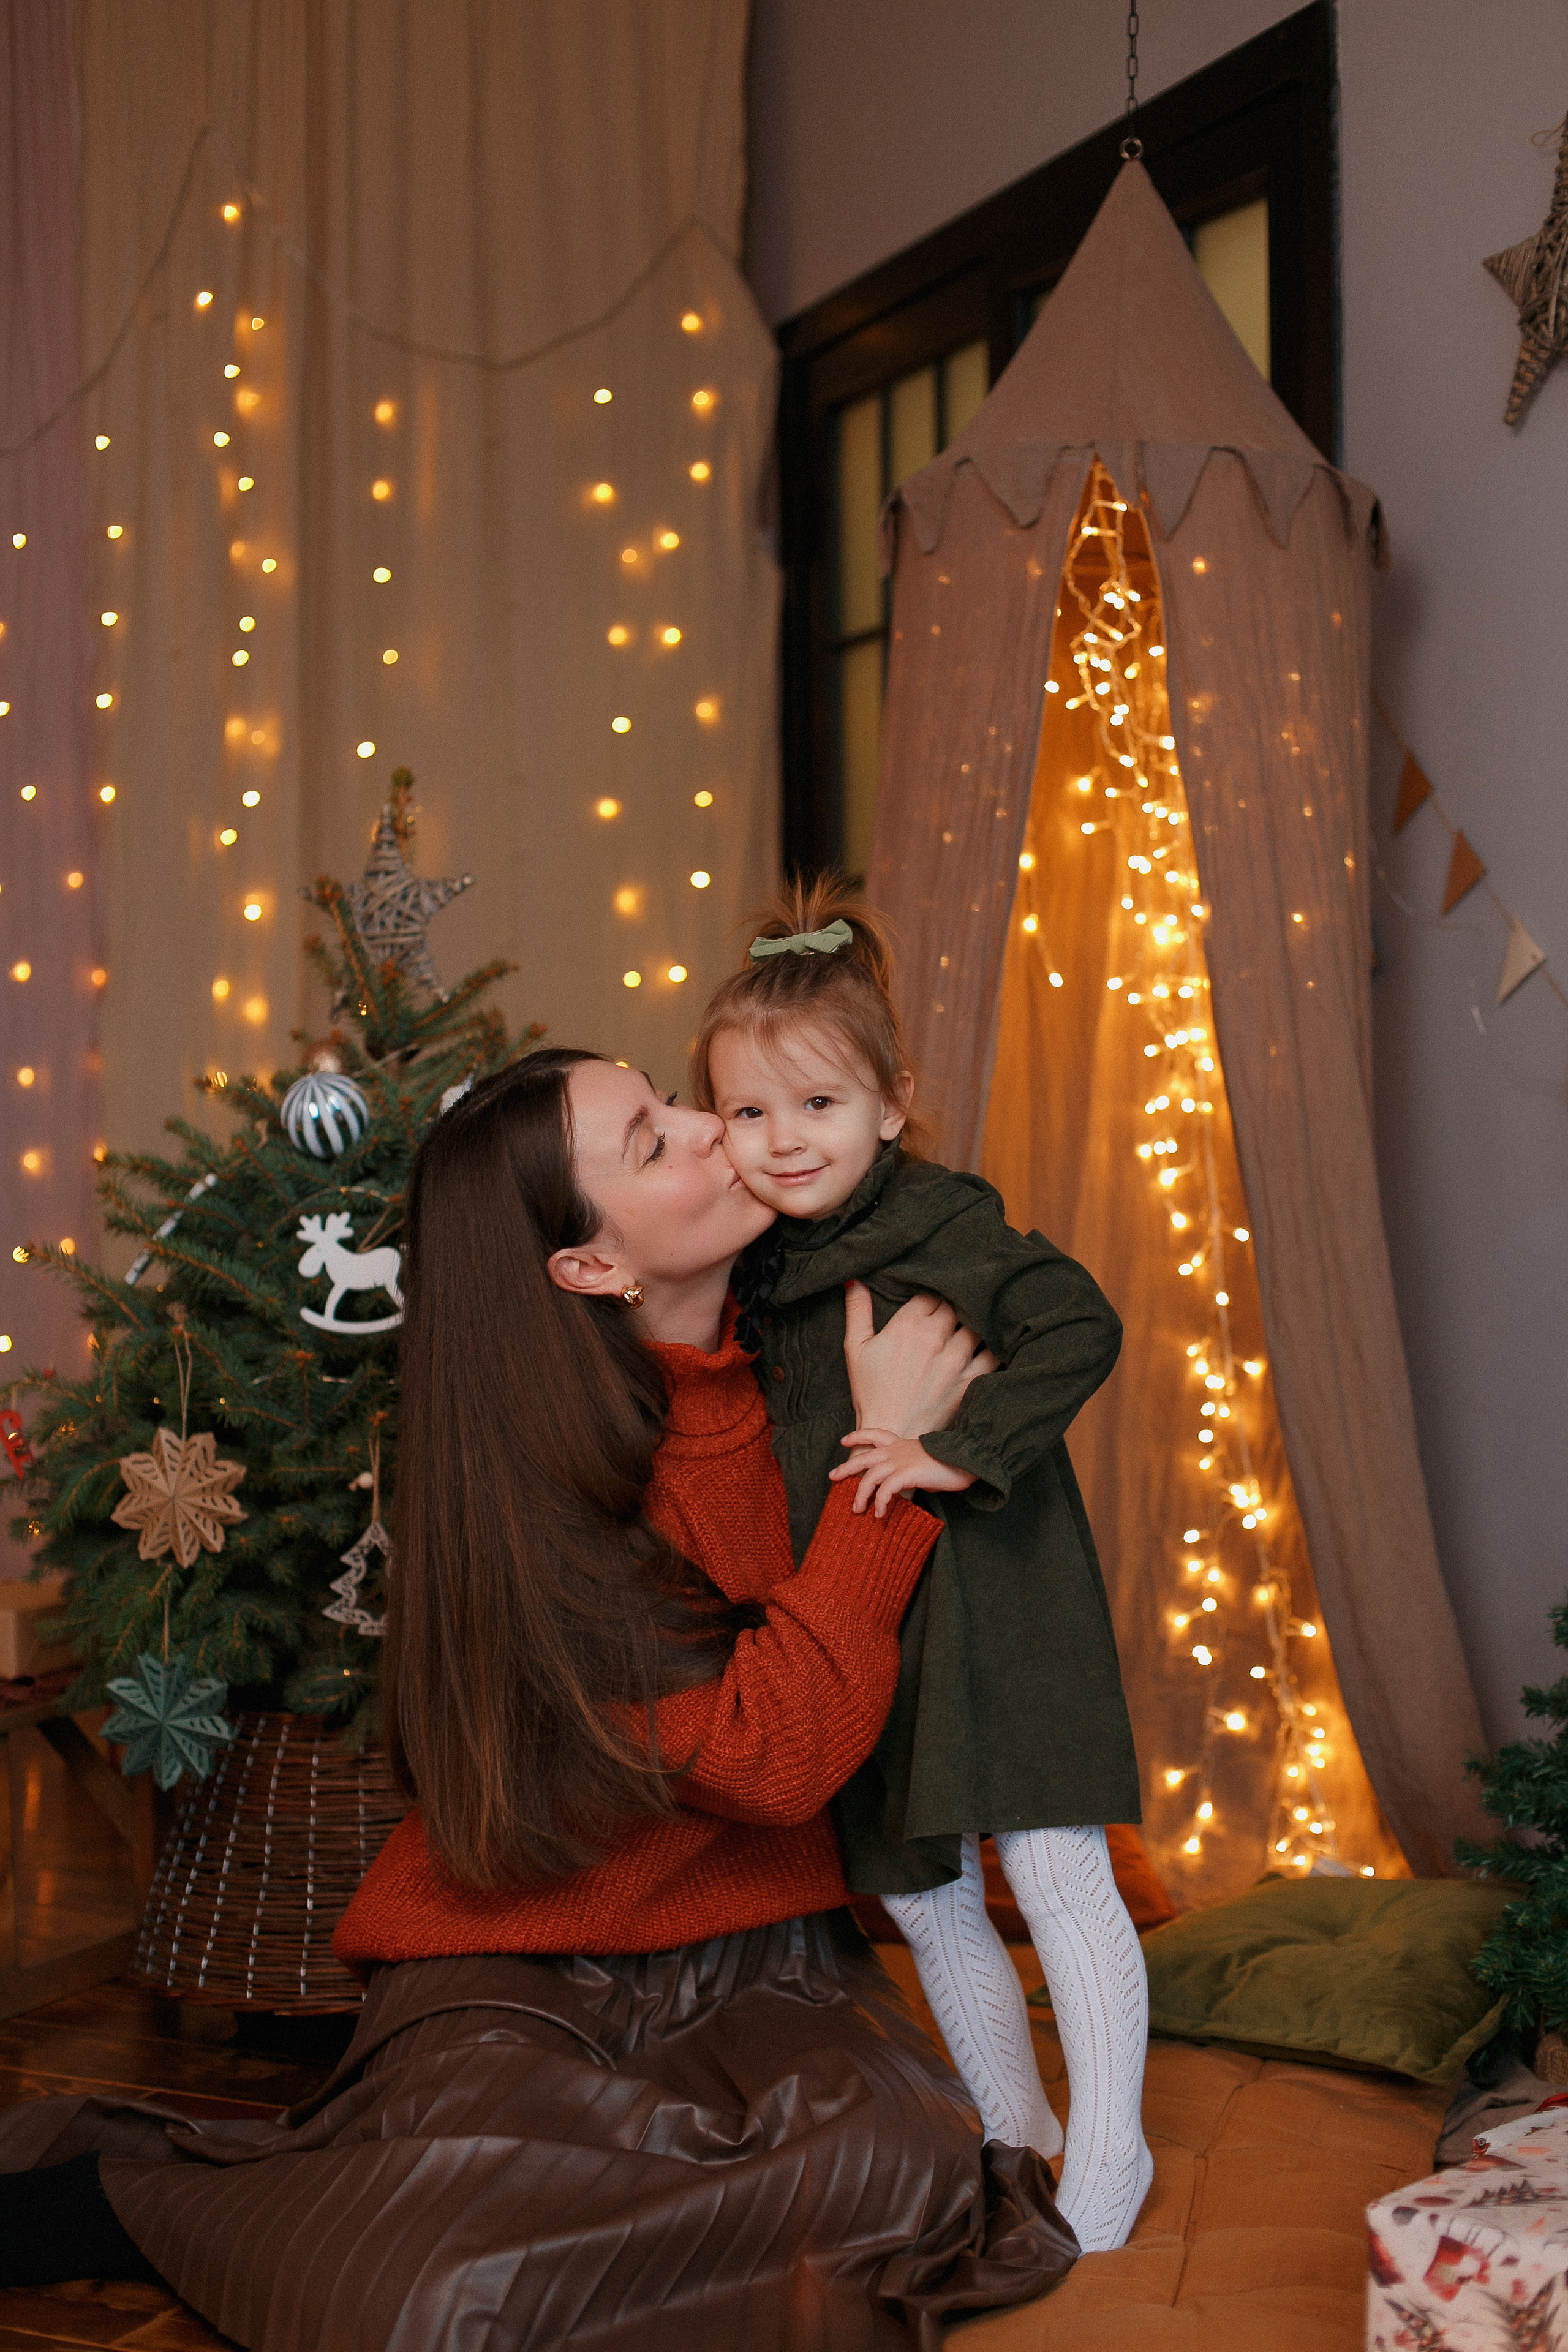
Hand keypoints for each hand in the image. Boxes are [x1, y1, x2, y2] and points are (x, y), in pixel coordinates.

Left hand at [828, 1432, 976, 1517]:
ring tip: (856, 1510)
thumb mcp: (925, 1462)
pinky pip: (885, 1491)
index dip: (858, 1436)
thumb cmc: (950, 1464)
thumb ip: (912, 1469)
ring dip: (860, 1495)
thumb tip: (906, 1483)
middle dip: (846, 1467)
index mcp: (902, 1444)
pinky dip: (879, 1504)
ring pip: (870, 1477)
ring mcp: (901, 1461)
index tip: (844, 1440)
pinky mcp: (906, 1474)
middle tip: (832, 1477)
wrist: (966, 1460)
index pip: (875, 1434)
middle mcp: (898, 1450)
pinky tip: (879, 1515)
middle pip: (864, 1456)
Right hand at [842, 1280, 996, 1439]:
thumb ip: (857, 1310)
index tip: (930, 1303)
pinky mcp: (970, 1380)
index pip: (929, 1295)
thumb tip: (853, 1279)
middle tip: (951, 1312)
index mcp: (907, 1326)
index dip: (930, 1296)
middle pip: (955, 1306)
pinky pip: (992, 1355)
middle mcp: (934, 1338)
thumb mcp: (855, 1348)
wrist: (890, 1432)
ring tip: (972, 1324)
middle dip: (952, 1307)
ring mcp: (955, 1360)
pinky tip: (992, 1344)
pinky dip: (993, 1347)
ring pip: (976, 1325)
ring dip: (974, 1323)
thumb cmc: (870, 1391)